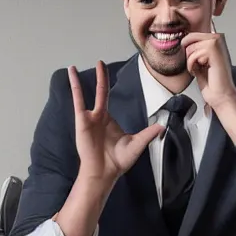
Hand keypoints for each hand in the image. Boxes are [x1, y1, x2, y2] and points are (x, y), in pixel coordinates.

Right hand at [69, 61, 163, 182]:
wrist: (104, 172)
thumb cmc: (118, 161)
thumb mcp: (137, 144)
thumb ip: (148, 134)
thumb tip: (163, 126)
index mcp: (108, 120)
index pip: (109, 99)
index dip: (109, 86)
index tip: (111, 75)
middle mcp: (98, 116)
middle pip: (100, 91)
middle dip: (101, 77)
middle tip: (101, 63)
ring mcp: (89, 118)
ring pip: (85, 93)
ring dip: (81, 80)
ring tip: (77, 66)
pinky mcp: (82, 121)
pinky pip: (78, 100)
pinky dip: (74, 87)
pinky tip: (72, 74)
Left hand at [181, 31, 235, 109]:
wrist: (221, 94)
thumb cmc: (212, 81)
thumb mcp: (199, 60)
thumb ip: (193, 48)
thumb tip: (182, 41)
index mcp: (215, 38)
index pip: (192, 33)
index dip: (187, 46)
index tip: (193, 59)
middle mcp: (217, 37)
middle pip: (190, 38)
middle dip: (189, 54)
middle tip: (197, 65)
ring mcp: (217, 42)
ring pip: (190, 46)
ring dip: (190, 61)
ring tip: (199, 69)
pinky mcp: (214, 49)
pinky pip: (193, 53)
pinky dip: (192, 64)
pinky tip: (200, 70)